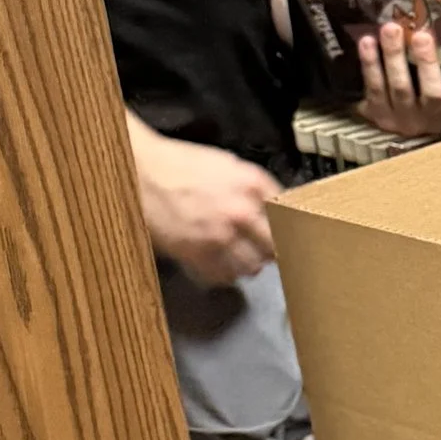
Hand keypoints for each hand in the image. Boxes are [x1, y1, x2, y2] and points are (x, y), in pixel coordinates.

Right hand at [125, 116, 281, 285]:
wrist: (142, 170)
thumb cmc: (183, 164)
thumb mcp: (229, 165)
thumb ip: (256, 188)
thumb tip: (279, 207)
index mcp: (252, 184)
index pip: (290, 217)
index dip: (293, 230)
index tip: (298, 239)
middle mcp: (241, 211)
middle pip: (276, 247)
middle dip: (274, 251)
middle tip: (271, 253)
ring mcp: (219, 235)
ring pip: (252, 266)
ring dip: (251, 264)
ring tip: (244, 258)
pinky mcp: (197, 253)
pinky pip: (224, 275)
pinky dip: (227, 274)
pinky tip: (223, 265)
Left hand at [357, 20, 440, 139]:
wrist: (394, 123)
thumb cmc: (427, 94)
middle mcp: (432, 116)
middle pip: (433, 94)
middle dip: (427, 63)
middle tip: (421, 35)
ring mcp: (404, 117)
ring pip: (400, 87)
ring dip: (395, 56)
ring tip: (391, 29)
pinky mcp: (378, 113)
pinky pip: (374, 87)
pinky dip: (370, 63)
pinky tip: (368, 41)